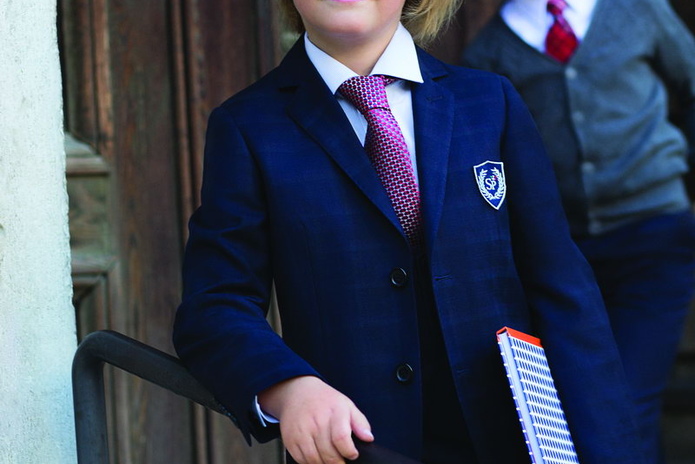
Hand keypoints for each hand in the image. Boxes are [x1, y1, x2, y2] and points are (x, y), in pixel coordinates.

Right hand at [258, 376, 373, 463]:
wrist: (298, 392)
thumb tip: (369, 438)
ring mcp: (301, 431)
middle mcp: (316, 421)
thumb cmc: (325, 401)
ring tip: (330, 461)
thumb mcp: (347, 405)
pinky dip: (310, 463)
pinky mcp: (290, 439)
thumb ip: (360, 423)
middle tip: (342, 461)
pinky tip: (317, 457)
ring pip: (314, 460)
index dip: (349, 452)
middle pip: (328, 454)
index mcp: (334, 412)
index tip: (353, 454)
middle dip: (338, 463)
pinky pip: (301, 460)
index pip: (341, 438)